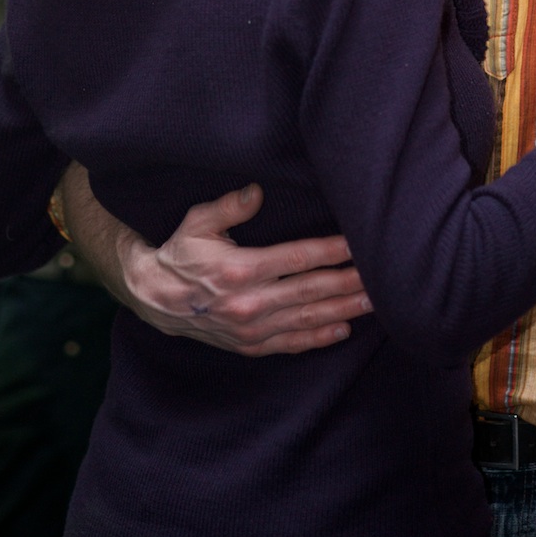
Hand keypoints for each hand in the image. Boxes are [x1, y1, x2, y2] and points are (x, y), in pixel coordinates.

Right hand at [61, 166, 373, 356]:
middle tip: (382, 278)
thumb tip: (257, 191)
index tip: (357, 245)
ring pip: (307, 320)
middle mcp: (249, 303)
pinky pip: (290, 344)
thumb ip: (229, 206)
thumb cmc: (179, 252)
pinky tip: (342, 329)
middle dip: (348, 283)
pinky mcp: (249, 345)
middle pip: (311, 292)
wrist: (153, 297)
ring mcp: (250, 329)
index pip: (298, 259)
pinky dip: (318, 339)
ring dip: (343, 311)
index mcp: (240, 269)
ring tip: (374, 304)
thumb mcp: (197, 221)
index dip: (331, 252)